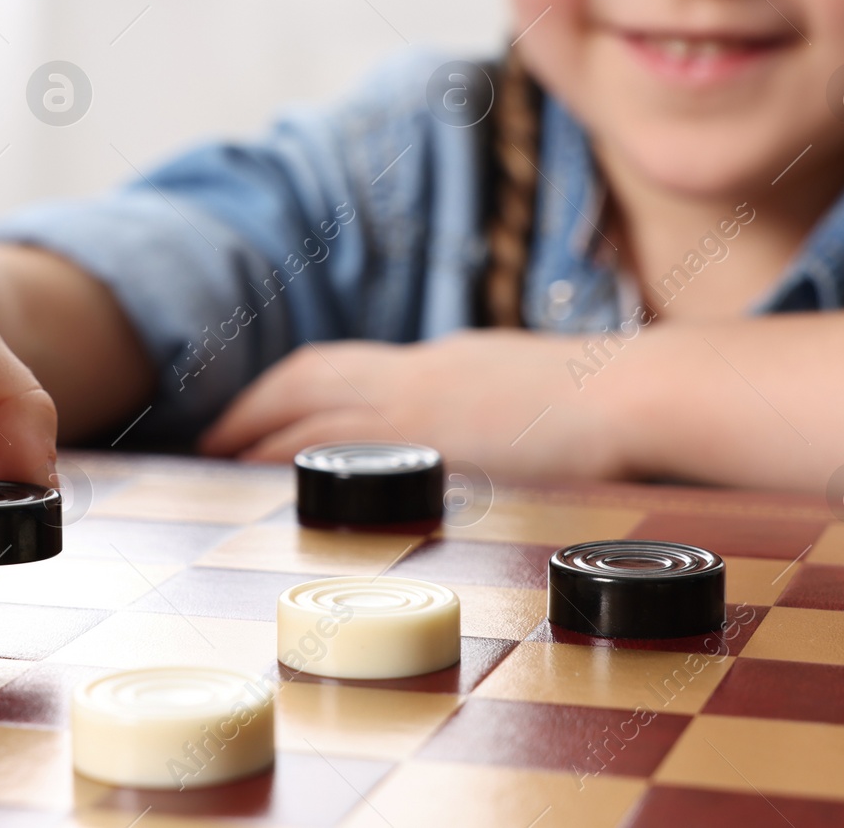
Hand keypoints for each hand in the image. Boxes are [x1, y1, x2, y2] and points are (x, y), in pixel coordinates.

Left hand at [197, 331, 624, 480]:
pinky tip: (272, 483)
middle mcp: (417, 375)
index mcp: (436, 361)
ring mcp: (422, 406)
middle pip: (308, 379)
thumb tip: (456, 431)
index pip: (337, 368)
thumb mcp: (517, 387)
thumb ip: (472, 402)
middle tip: (210, 439)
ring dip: (257, 432)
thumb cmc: (598, 395)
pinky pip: (341, 449)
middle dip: (251, 407)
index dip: (284, 391)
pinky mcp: (433, 442)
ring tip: (218, 460)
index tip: (253, 415)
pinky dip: (298, 460)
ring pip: (312, 410)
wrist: (633, 392)